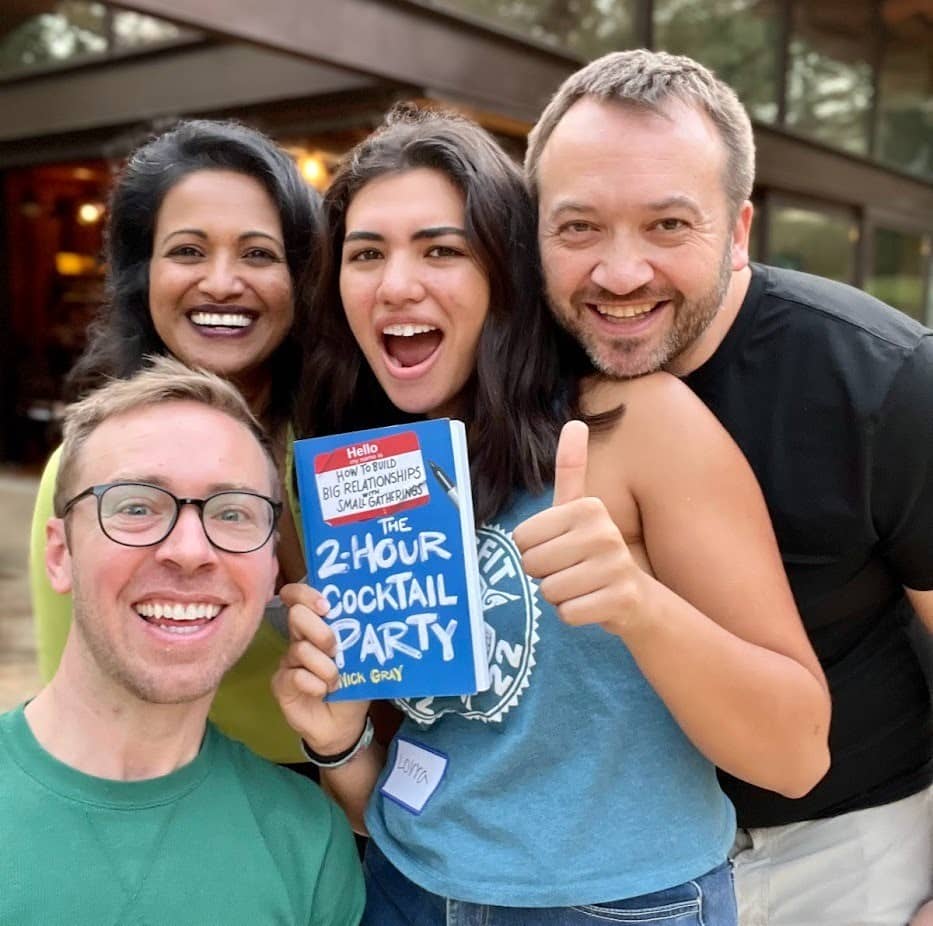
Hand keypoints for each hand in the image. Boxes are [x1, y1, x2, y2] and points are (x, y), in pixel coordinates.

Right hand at [271, 582, 370, 754]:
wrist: (342, 724)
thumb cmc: (352, 685)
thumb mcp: (359, 659)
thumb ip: (355, 637)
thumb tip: (365, 614)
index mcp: (317, 626)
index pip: (299, 597)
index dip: (306, 594)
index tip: (326, 606)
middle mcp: (299, 639)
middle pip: (297, 616)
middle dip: (320, 631)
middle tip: (336, 650)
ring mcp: (288, 661)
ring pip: (300, 649)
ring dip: (325, 667)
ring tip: (336, 681)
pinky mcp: (280, 683)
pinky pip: (294, 675)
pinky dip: (314, 684)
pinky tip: (322, 692)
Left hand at [513, 420, 646, 635]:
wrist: (635, 598)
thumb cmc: (593, 552)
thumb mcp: (578, 509)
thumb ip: (572, 468)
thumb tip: (575, 422)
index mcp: (587, 507)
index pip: (522, 538)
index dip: (533, 549)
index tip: (560, 547)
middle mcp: (603, 531)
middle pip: (532, 564)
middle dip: (544, 574)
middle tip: (571, 570)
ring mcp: (615, 566)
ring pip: (549, 591)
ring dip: (560, 596)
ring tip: (583, 586)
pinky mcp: (620, 599)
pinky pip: (567, 613)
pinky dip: (573, 614)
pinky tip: (593, 604)